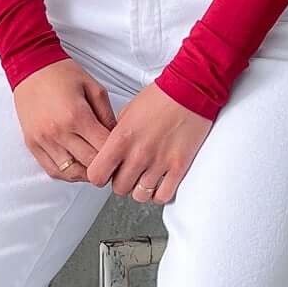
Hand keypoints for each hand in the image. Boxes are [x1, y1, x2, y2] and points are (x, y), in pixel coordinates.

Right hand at [12, 58, 118, 180]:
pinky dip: (68, 174)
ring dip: (87, 174)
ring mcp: (43, 140)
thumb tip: (117, 139)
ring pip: (71, 173)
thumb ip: (108, 115)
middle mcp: (58, 132)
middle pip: (89, 164)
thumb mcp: (94, 88)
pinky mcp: (32, 144)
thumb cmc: (62, 74)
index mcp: (76, 116)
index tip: (122, 154)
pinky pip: (52, 170)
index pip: (103, 149)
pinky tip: (78, 167)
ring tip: (95, 167)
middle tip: (113, 163)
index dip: (117, 155)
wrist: (31, 67)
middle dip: (105, 167)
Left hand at [83, 81, 213, 205]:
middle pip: (119, 188)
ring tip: (144, 178)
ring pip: (140, 196)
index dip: (100, 175)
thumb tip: (110, 152)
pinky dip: (159, 194)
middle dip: (121, 182)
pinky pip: (163, 196)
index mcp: (121, 138)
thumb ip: (116, 136)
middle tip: (127, 173)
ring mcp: (159, 162)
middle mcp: (139, 154)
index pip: (97, 174)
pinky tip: (159, 184)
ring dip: (140, 189)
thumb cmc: (161, 97)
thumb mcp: (127, 112)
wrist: (191, 90)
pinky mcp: (179, 167)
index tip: (105, 172)